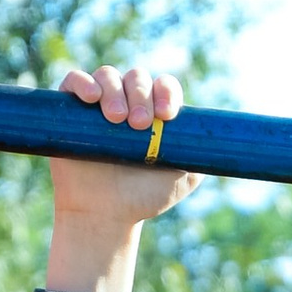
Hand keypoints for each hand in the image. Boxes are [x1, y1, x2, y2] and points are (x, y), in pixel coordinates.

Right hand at [44, 61, 202, 291]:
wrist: (105, 216)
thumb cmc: (143, 197)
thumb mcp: (182, 179)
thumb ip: (201, 158)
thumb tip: (222, 143)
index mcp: (154, 111)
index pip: (164, 85)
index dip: (166, 92)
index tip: (166, 115)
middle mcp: (128, 101)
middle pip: (137, 77)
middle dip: (141, 95)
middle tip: (139, 125)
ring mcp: (98, 103)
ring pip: (108, 75)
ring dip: (114, 91)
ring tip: (115, 119)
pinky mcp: (70, 109)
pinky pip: (74, 81)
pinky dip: (83, 83)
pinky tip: (91, 98)